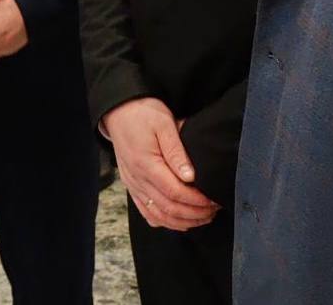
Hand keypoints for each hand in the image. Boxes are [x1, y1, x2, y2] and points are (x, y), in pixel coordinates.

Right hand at [102, 97, 218, 231]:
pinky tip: (179, 220)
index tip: (213, 200)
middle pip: (168, 208)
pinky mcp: (131, 185)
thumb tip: (190, 177)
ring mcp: (133, 184)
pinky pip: (146, 212)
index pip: (175, 192)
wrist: (118, 111)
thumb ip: (176, 151)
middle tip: (213, 210)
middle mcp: (137, 178)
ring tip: (202, 218)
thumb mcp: (163, 124)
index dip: (197, 201)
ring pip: (158, 215)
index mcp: (146, 163)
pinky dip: (164, 221)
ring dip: (182, 222)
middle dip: (194, 214)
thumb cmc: (143, 113)